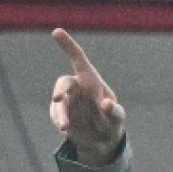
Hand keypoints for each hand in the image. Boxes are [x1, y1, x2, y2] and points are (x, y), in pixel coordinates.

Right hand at [49, 28, 126, 165]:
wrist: (101, 140)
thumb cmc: (112, 122)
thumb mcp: (117, 118)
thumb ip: (114, 111)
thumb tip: (106, 104)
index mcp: (90, 80)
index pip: (78, 58)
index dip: (68, 45)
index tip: (56, 31)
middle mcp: (76, 87)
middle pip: (64, 82)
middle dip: (60, 89)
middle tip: (57, 98)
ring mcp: (66, 101)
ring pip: (58, 102)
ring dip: (59, 114)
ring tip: (65, 127)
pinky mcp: (59, 114)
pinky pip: (56, 116)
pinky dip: (60, 123)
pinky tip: (68, 132)